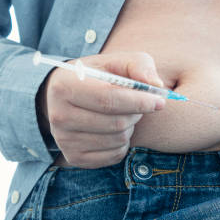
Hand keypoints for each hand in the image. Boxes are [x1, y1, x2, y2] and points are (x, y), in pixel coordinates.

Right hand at [40, 52, 164, 168]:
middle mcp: (59, 115)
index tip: (159, 101)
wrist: (65, 98)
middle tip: (139, 105)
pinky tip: (114, 130)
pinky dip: (123, 143)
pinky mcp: (75, 157)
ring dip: (130, 128)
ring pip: (117, 140)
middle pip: (116, 123)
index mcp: (66, 86)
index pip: (108, 99)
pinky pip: (114, 155)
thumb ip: (139, 66)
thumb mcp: (116, 62)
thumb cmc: (96, 76)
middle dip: (136, 114)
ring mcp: (65, 140)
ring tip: (123, 115)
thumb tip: (157, 85)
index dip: (138, 102)